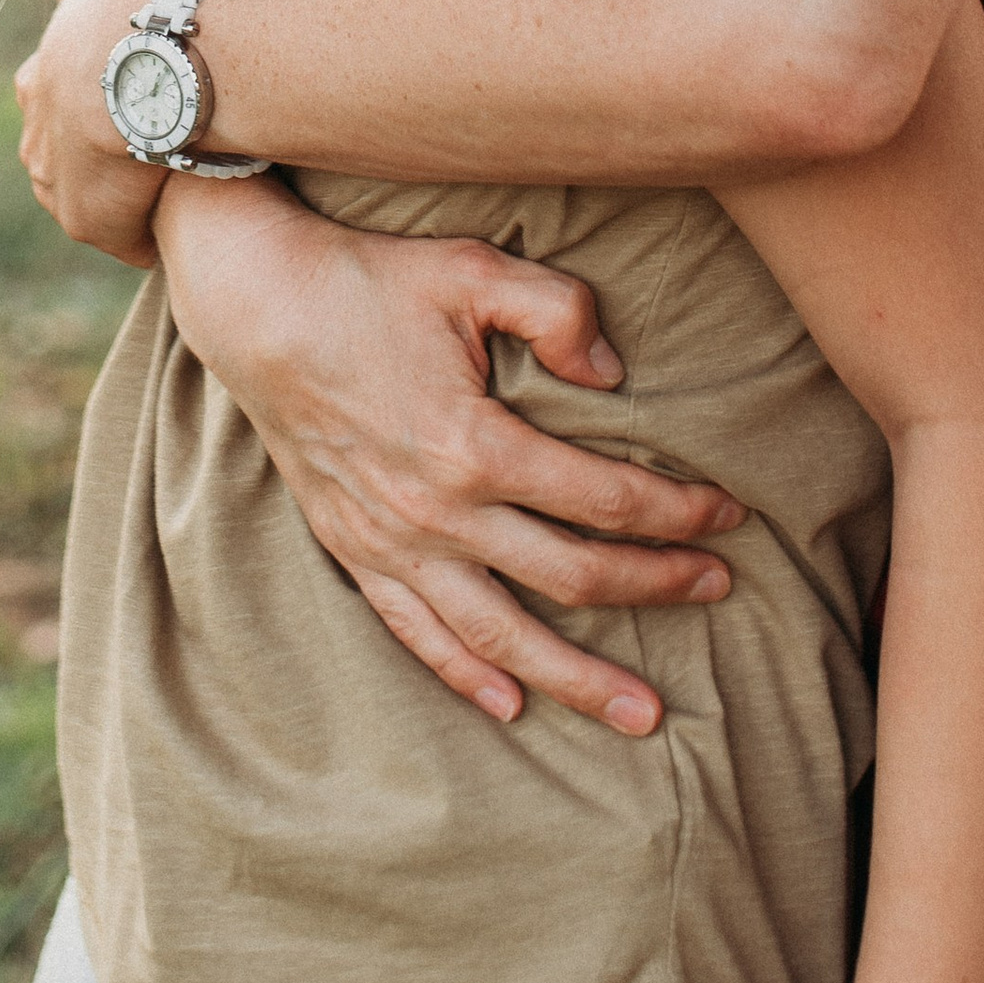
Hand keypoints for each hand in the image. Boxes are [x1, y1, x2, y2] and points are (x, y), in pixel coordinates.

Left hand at [16, 0, 170, 261]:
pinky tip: (181, 216)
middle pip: (64, 158)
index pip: (54, 100)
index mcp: (40, 81)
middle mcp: (37, 139)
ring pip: (91, 200)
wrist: (132, 64)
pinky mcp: (90, 220)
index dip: (91, 100)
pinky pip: (122, 236)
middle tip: (154, 149)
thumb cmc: (125, 10)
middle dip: (99, 159)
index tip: (127, 97)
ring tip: (173, 188)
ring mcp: (60, 185)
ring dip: (124, 198)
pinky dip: (146, 230)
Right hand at [158, 174, 746, 734]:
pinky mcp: (355, 551)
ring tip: (641, 714)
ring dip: (576, 678)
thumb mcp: (472, 268)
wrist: (255, 305)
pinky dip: (467, 676)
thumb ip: (557, 311)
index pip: (604, 499)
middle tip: (719, 591)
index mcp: (474, 445)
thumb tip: (614, 374)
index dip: (677, 512)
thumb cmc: (369, 279)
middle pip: (572, 577)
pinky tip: (512, 708)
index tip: (728, 513)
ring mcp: (391, 542)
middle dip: (656, 588)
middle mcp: (436, 512)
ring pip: (501, 635)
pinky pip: (418, 633)